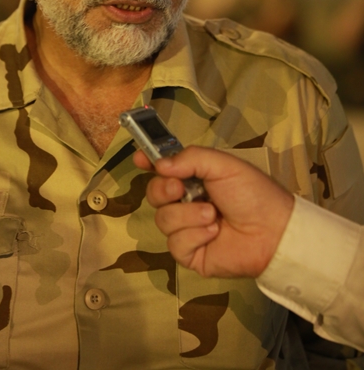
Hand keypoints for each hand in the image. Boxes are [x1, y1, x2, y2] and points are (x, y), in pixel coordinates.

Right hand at [133, 146, 293, 278]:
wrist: (273, 231)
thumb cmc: (252, 193)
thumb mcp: (223, 165)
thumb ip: (190, 159)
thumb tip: (159, 165)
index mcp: (193, 178)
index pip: (162, 169)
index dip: (147, 163)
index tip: (140, 159)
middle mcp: (185, 202)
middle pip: (154, 195)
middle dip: (163, 190)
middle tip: (180, 188)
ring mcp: (186, 229)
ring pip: (162, 220)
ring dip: (187, 215)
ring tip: (213, 215)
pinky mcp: (190, 254)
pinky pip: (175, 244)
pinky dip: (193, 236)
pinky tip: (213, 232)